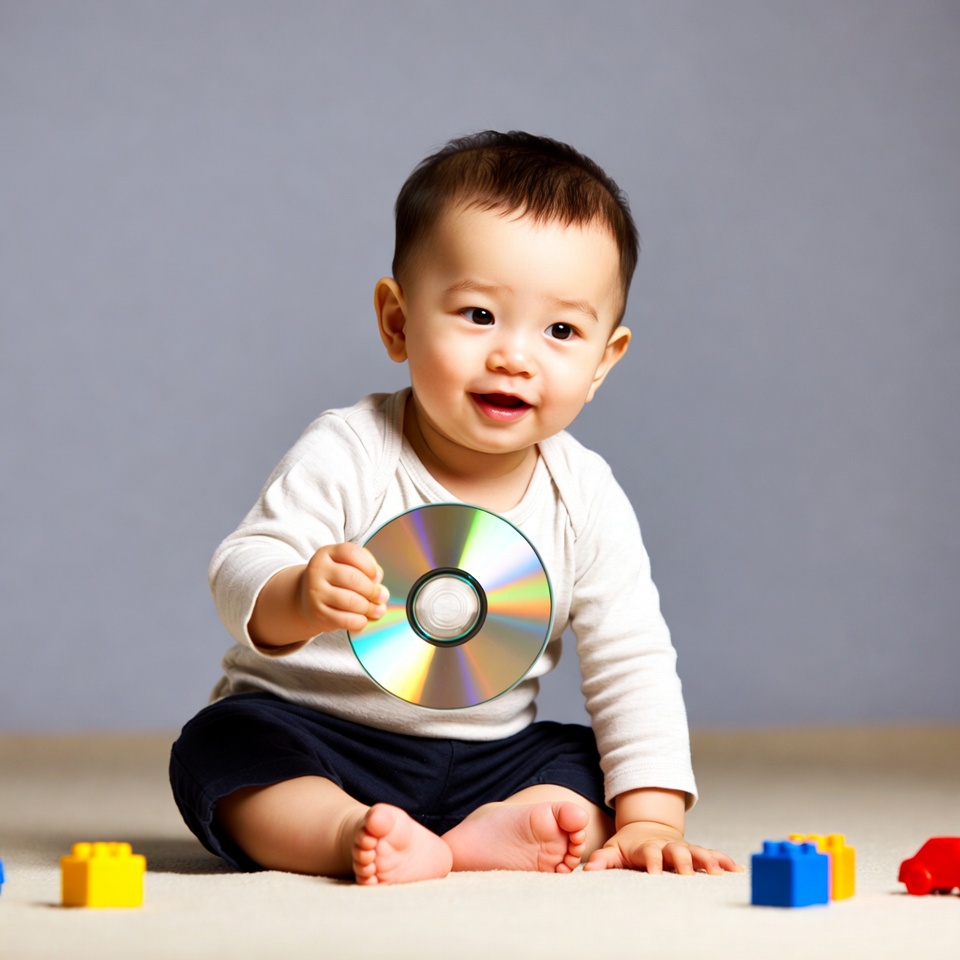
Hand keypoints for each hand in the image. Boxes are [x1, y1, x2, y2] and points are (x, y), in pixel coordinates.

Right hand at [298, 542, 388, 634]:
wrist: (309, 599)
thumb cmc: (336, 580)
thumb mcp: (348, 565)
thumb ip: (367, 567)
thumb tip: (379, 586)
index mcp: (326, 553)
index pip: (351, 553)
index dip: (369, 566)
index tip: (376, 577)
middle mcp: (317, 571)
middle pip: (354, 578)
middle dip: (373, 590)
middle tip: (382, 596)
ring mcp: (315, 593)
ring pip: (351, 601)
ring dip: (369, 607)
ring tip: (376, 609)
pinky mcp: (317, 614)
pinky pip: (346, 620)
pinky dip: (360, 621)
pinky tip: (363, 619)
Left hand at [583, 821, 742, 874]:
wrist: (647, 828)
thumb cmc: (629, 845)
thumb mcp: (613, 849)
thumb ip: (602, 859)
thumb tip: (588, 870)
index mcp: (647, 846)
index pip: (650, 853)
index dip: (653, 862)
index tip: (655, 875)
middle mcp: (668, 846)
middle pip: (677, 851)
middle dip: (684, 862)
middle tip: (690, 875)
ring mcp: (683, 847)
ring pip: (697, 852)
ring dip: (708, 861)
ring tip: (719, 872)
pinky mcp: (695, 851)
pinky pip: (711, 854)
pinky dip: (724, 860)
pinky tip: (737, 869)